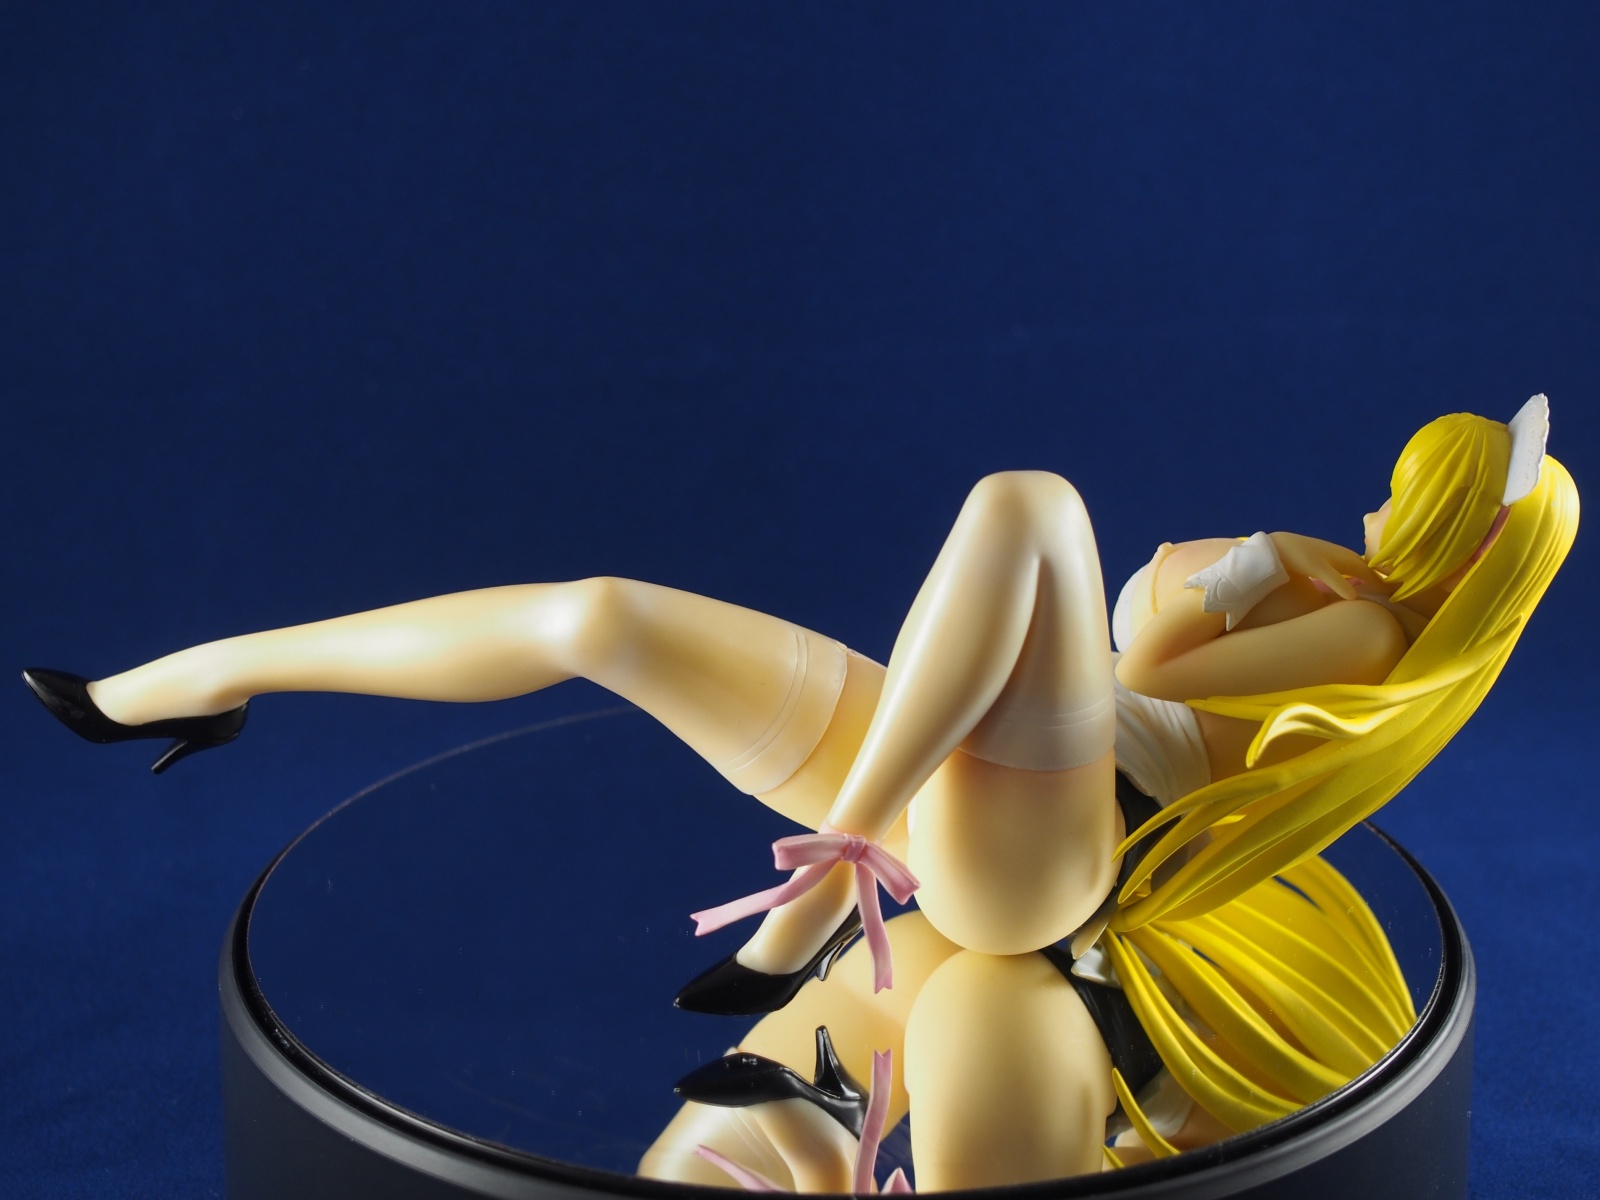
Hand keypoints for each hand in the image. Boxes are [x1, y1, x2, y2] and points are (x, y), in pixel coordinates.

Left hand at [1267, 532, 1386, 600]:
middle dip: (1378, 578)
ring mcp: (1335, 554)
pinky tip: (1352, 578)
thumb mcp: (1319, 571)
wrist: (1279, 546)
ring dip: (1366, 574)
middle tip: (1390, 591)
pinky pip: (1347, 566)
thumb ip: (1338, 583)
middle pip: (1366, 567)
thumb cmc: (1299, 557)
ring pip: (1356, 565)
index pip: (1370, 571)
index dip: (1382, 581)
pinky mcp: (1326, 557)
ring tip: (1376, 587)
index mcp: (1346, 557)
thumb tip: (1355, 598)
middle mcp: (1344, 554)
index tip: (1395, 593)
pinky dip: (1355, 572)